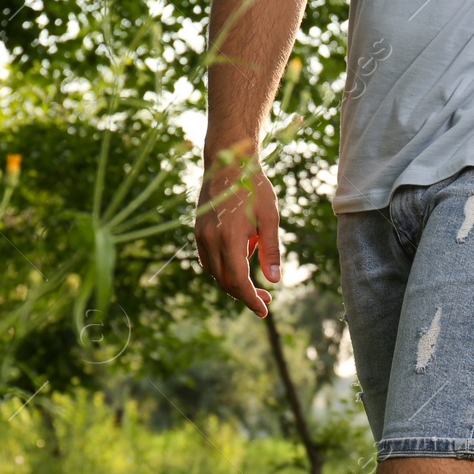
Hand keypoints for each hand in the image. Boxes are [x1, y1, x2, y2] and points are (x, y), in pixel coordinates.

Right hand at [195, 141, 280, 317]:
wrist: (227, 162)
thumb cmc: (254, 188)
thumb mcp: (270, 218)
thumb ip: (271, 250)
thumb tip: (275, 280)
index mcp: (229, 238)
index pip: (238, 281)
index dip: (251, 299)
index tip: (264, 311)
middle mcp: (210, 239)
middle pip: (225, 281)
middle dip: (245, 295)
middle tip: (266, 300)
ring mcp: (201, 235)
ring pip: (214, 273)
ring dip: (233, 285)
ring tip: (257, 287)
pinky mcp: (198, 231)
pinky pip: (208, 260)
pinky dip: (223, 270)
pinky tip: (240, 268)